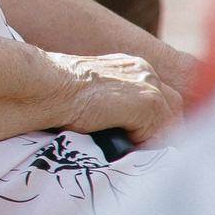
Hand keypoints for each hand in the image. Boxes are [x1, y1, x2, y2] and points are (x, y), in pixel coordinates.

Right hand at [56, 49, 184, 146]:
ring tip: (126, 148)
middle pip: (172, 108)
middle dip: (159, 130)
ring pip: (169, 122)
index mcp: (130, 67)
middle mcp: (144, 71)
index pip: (158, 98)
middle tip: (135, 146)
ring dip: (152, 139)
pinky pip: (159, 134)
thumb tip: (120, 129)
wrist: (43, 86)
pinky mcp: (147, 102)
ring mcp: (148, 85)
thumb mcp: (90, 92)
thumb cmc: (52, 93)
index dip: (150, 122)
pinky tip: (119, 144)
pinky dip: (142, 144)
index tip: (133, 136)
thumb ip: (111, 102)